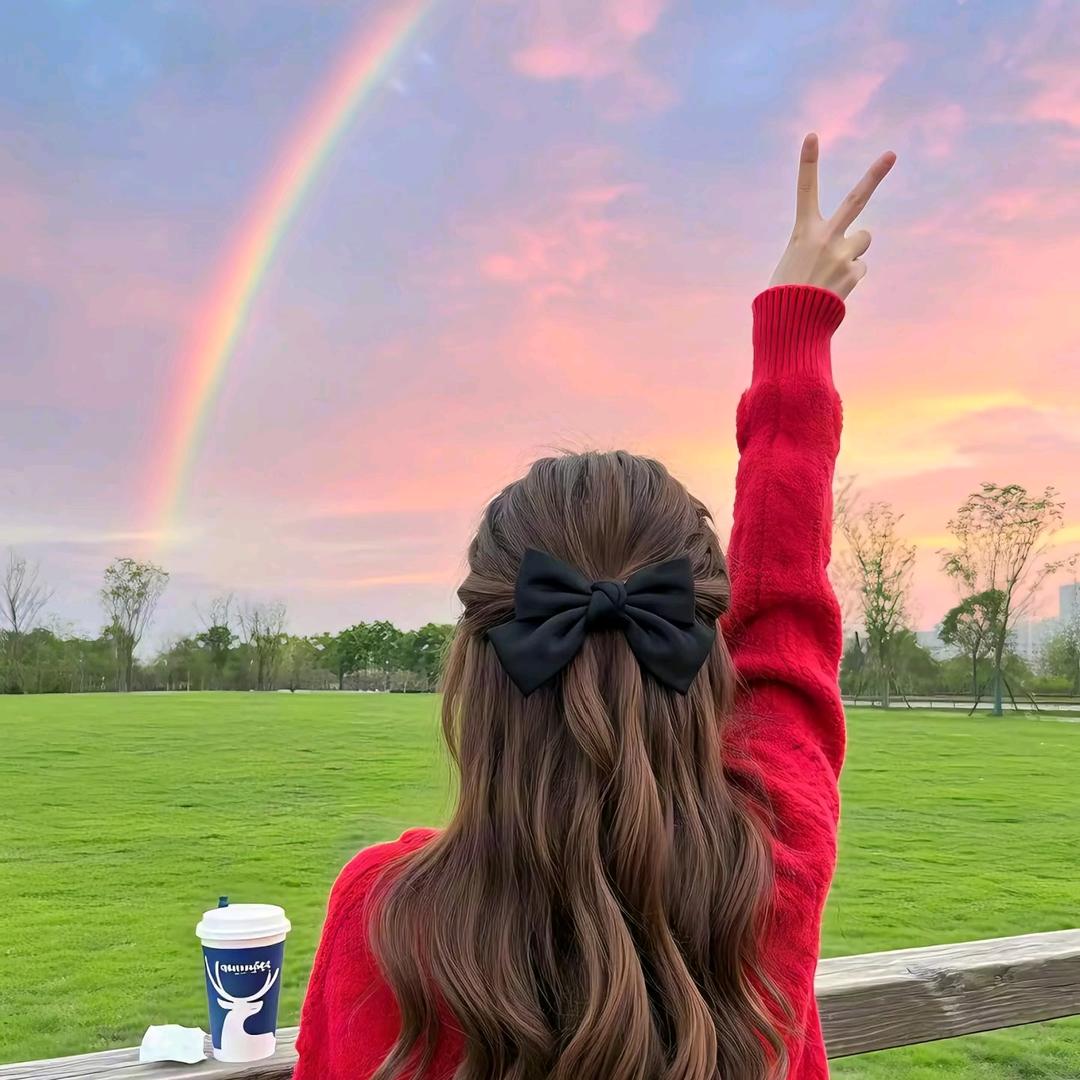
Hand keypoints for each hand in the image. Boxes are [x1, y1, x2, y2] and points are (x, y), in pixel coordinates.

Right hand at [768, 133, 896, 299]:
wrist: (791, 323)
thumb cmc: (785, 294)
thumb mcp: (793, 263)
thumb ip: (821, 247)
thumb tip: (853, 249)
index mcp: (803, 232)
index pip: (805, 190)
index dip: (808, 162)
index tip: (813, 135)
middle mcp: (826, 237)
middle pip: (856, 199)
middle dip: (874, 175)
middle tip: (891, 154)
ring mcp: (843, 253)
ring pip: (863, 240)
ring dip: (854, 250)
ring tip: (832, 271)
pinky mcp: (854, 272)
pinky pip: (860, 267)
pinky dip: (849, 277)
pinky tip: (834, 288)